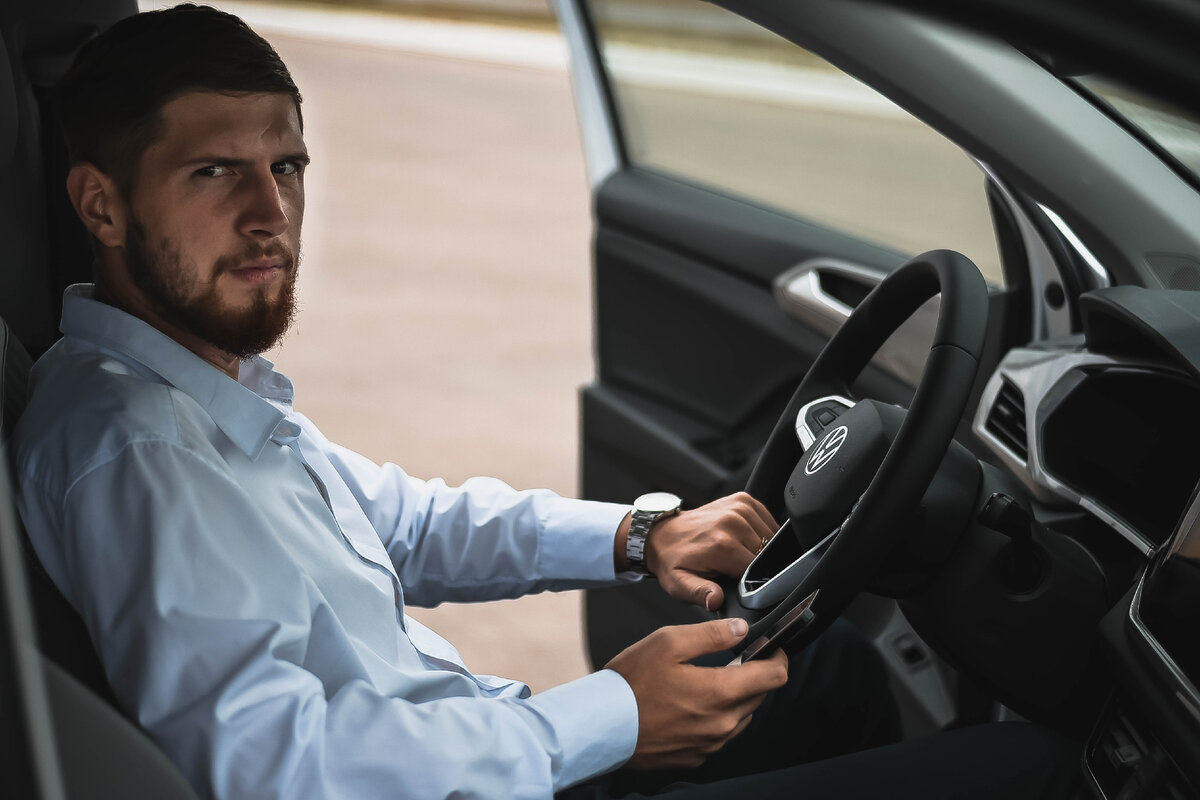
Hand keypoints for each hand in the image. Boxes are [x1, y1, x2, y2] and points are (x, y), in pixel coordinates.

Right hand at [606, 617, 788, 769]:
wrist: (603, 726)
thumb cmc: (631, 683)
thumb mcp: (668, 643)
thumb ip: (711, 634)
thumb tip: (741, 629)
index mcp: (720, 692)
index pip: (774, 676)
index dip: (777, 657)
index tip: (771, 648)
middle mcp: (722, 723)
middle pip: (759, 696)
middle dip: (752, 675)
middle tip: (729, 660)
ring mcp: (711, 744)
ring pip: (741, 716)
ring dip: (735, 698)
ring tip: (705, 682)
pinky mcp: (697, 756)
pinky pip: (720, 734)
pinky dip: (716, 717)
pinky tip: (691, 705)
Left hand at [649, 492, 778, 609]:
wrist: (662, 534)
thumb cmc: (673, 561)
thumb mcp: (680, 585)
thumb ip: (701, 594)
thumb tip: (716, 600)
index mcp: (723, 545)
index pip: (758, 571)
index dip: (753, 581)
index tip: (738, 582)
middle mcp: (733, 522)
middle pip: (766, 554)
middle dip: (755, 565)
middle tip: (732, 567)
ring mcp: (739, 508)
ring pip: (770, 537)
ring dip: (760, 548)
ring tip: (736, 552)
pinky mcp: (743, 500)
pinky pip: (768, 520)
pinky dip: (762, 531)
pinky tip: (745, 538)